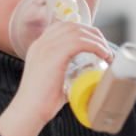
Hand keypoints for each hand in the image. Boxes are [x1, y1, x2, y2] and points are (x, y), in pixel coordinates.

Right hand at [0, 21, 112, 135]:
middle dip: (92, 33)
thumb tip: (87, 71)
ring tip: (106, 51)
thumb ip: (69, 73)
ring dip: (96, 39)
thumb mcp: (56, 80)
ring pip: (77, 32)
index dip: (81, 30)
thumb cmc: (42, 101)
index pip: (62, 27)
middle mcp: (41, 43)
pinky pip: (80, 42)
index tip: (94, 42)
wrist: (29, 110)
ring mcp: (46, 47)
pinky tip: (102, 54)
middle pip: (71, 26)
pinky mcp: (54, 55)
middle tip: (104, 46)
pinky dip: (95, 46)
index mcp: (39, 47)